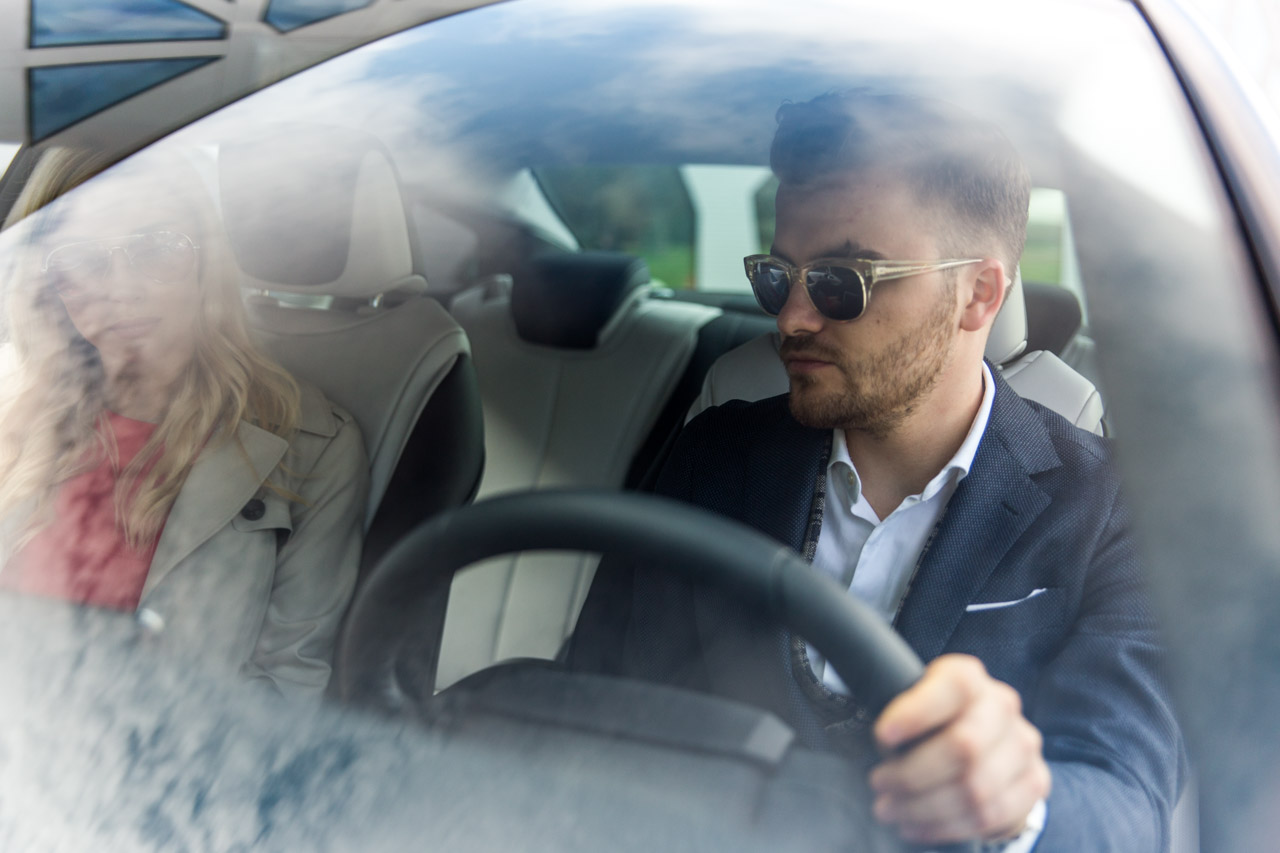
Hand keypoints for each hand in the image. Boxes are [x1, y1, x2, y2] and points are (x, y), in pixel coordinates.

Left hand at [868, 654, 1050, 843]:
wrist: (985, 744)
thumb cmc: (932, 722)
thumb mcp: (913, 704)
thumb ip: (901, 712)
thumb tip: (886, 743)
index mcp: (969, 677)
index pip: (954, 686)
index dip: (917, 712)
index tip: (883, 736)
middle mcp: (1002, 706)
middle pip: (964, 745)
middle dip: (913, 774)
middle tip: (880, 784)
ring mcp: (1023, 745)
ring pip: (975, 788)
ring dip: (924, 807)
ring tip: (890, 810)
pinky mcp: (1034, 782)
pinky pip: (989, 815)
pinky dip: (945, 827)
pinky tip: (916, 825)